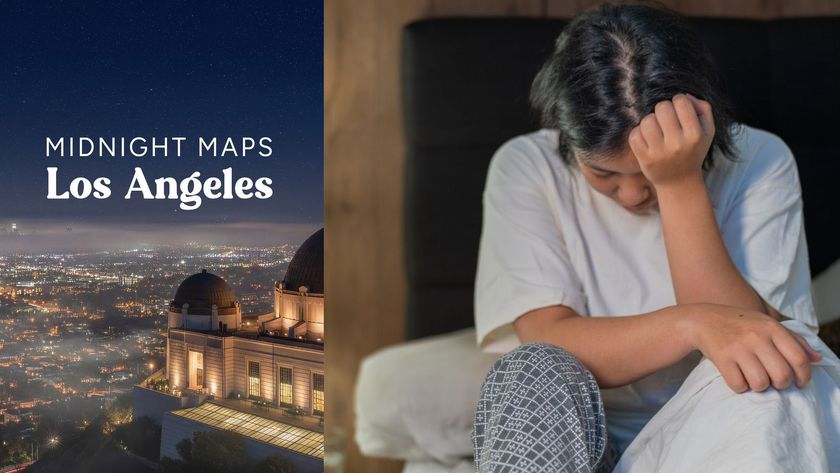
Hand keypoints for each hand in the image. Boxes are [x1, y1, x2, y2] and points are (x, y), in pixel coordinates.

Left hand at [628, 93, 714, 186]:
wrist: (679, 182)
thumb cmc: (693, 151)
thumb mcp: (707, 131)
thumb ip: (703, 109)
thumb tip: (684, 95)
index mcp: (695, 134)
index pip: (680, 101)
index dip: (677, 102)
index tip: (678, 112)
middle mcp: (678, 144)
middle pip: (662, 108)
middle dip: (662, 110)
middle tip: (665, 120)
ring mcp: (659, 152)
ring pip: (647, 120)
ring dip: (650, 121)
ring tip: (656, 129)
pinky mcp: (644, 159)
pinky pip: (634, 135)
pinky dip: (638, 134)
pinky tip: (647, 139)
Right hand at [687, 303, 822, 392]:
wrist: (703, 320)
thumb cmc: (740, 324)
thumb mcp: (768, 325)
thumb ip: (794, 340)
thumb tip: (817, 359)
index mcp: (772, 328)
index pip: (799, 358)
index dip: (803, 376)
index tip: (799, 383)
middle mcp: (757, 337)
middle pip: (781, 375)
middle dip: (780, 384)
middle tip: (774, 381)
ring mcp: (738, 348)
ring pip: (760, 383)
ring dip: (759, 386)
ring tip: (754, 378)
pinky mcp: (722, 358)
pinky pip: (738, 385)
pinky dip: (740, 386)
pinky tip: (738, 376)